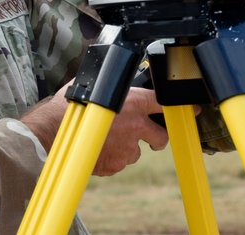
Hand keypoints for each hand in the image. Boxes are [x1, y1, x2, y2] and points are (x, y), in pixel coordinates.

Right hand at [21, 84, 168, 176]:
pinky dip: (112, 158)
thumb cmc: (68, 106)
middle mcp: (136, 125)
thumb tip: (113, 79)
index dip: (182, 107)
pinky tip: (97, 149)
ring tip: (105, 140)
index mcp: (134, 102)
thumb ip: (111, 86)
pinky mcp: (116, 166)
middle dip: (155, 137)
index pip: (164, 103)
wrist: (51, 134)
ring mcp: (127, 148)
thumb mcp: (93, 85)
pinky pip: (120, 163)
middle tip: (146, 136)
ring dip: (126, 147)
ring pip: (136, 152)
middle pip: (160, 137)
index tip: (193, 110)